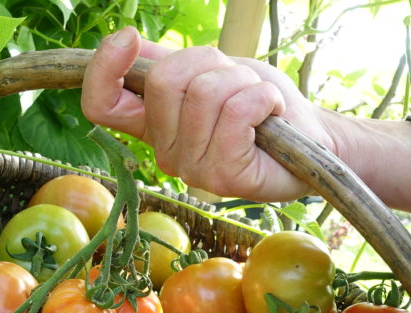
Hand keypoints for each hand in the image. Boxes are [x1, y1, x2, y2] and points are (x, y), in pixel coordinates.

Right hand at [82, 27, 334, 201]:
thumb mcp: (212, 72)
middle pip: (164, 82)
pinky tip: (269, 117)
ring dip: (243, 83)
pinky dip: (261, 100)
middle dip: (211, 63)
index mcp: (153, 125)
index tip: (128, 37)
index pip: (101, 103)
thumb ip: (169, 63)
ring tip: (258, 104)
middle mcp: (165, 151)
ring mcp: (192, 169)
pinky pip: (235, 114)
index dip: (103, 67)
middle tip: (238, 83)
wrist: (309, 136)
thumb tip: (129, 43)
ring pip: (205, 94)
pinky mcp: (224, 177)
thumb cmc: (261, 104)